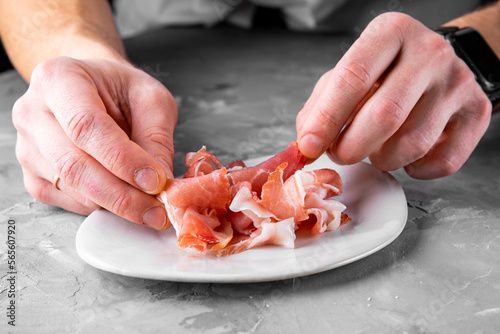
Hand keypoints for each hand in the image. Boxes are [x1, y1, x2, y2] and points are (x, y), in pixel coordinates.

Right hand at [12, 56, 176, 228]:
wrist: (96, 90)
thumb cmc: (120, 90)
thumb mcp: (151, 98)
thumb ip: (156, 136)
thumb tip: (160, 181)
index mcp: (59, 79)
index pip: (86, 126)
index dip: (123, 159)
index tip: (155, 181)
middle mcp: (33, 112)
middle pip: (73, 164)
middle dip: (121, 194)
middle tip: (157, 209)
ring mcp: (28, 147)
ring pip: (71, 187)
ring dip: (115, 204)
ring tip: (150, 206)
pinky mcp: (33, 175)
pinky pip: (67, 201)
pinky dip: (101, 207)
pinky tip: (125, 199)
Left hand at [296, 12, 490, 178]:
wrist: (438, 66)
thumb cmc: (385, 72)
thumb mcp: (346, 74)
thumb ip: (321, 105)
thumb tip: (308, 143)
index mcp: (391, 33)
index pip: (352, 77)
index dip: (326, 119)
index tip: (309, 146)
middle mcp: (429, 52)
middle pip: (384, 115)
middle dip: (352, 148)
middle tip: (341, 154)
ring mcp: (457, 81)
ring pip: (412, 144)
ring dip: (382, 160)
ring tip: (375, 149)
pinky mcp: (477, 111)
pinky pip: (441, 162)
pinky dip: (415, 170)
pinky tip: (406, 154)